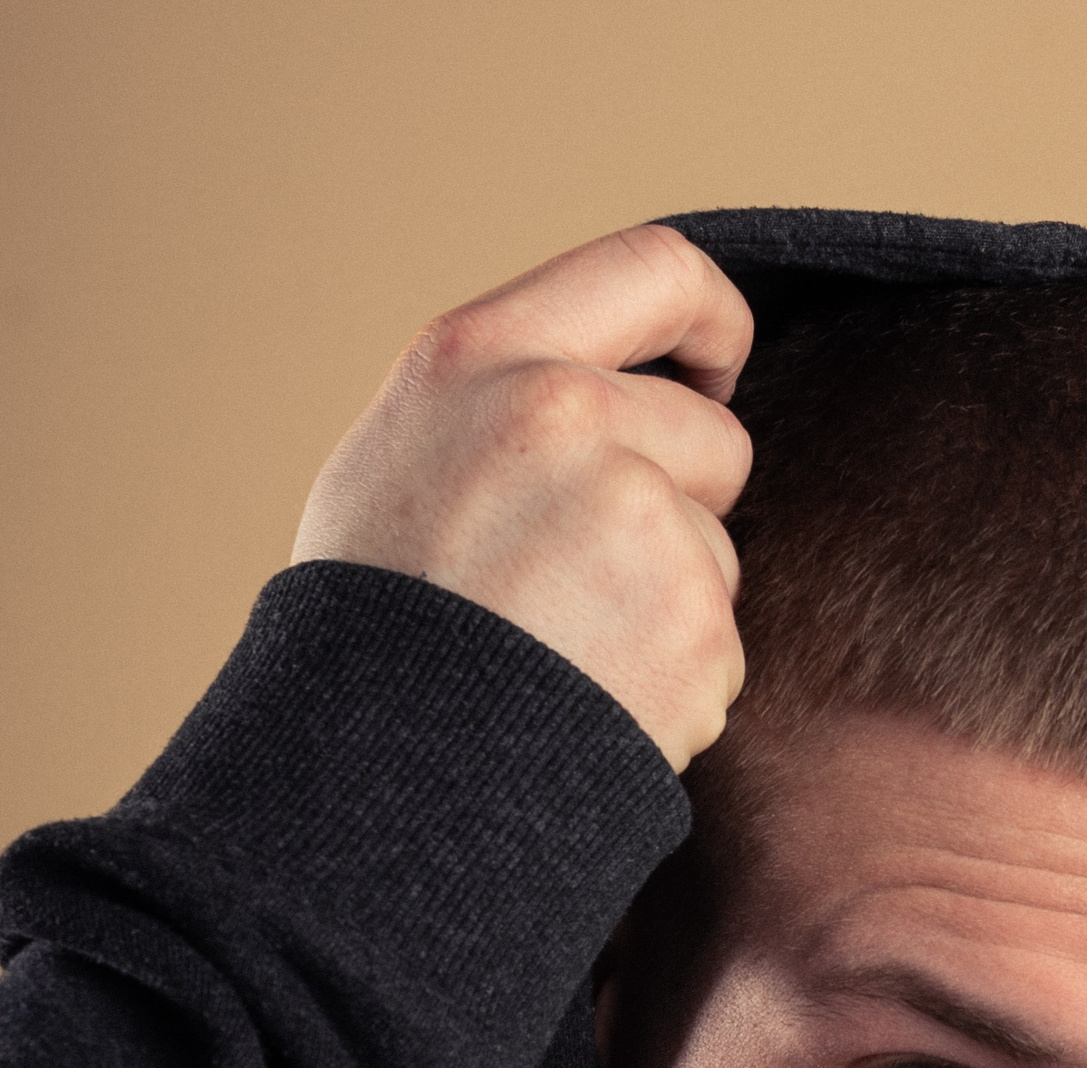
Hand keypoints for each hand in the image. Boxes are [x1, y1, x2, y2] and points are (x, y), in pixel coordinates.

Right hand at [292, 223, 752, 770]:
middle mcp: (565, 415)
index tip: (719, 368)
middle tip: (582, 585)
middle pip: (713, 438)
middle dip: (682, 508)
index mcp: (483, 357)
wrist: (365, 778)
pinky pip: (722, 649)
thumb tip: (615, 390)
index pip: (654, 270)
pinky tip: (591, 710)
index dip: (712, 319)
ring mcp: (638, 519)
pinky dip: (677, 690)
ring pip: (718, 555)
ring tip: (564, 660)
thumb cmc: (366, 635)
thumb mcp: (398, 463)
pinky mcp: (690, 623)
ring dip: (670, 610)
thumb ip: (503, 405)